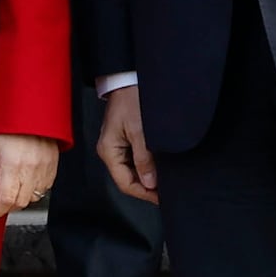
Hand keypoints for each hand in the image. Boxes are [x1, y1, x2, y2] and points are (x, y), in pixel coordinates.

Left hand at [0, 132, 62, 220]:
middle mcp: (31, 169)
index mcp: (13, 165)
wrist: (31, 109)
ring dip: (19, 199)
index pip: (6, 200)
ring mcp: (45, 168)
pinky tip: (24, 182)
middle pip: (20, 203)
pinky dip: (33, 191)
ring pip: (33, 198)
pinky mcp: (53, 166)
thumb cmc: (9, 124)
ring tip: (9, 188)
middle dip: (6, 206)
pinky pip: (45, 188)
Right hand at [98, 84, 157, 204]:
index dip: (144, 194)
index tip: (162, 198)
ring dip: (148, 177)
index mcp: (108, 150)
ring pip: (132, 170)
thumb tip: (149, 183)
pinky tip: (159, 166)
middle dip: (147, 187)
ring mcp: (116, 145)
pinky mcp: (124, 138)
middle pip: (127, 179)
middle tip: (167, 192)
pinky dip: (146, 165)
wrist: (128, 78)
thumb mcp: (141, 131)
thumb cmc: (131, 99)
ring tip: (166, 181)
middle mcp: (110, 150)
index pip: (125, 183)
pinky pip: (134, 159)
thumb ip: (144, 159)